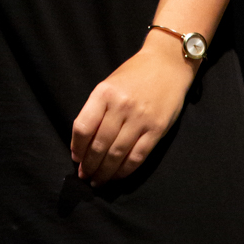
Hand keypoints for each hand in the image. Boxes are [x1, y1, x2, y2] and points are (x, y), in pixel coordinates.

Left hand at [70, 31, 197, 183]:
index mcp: (104, 93)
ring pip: (117, 154)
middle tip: (85, 176)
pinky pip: (137, 156)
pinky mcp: (157, 129)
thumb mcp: (109, 84)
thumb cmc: (134, 74)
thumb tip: (84, 142)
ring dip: (105, 172)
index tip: (76, 158)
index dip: (77, 147)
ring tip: (98, 180)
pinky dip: (125, 170)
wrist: (167, 63)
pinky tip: (117, 175)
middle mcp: (121, 106)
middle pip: (99, 145)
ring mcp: (140, 119)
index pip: (83, 127)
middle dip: (89, 165)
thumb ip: (97, 109)